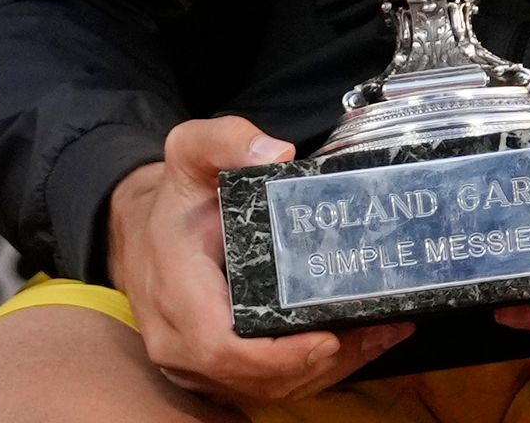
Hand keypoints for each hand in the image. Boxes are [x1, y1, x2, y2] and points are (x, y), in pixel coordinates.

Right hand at [108, 119, 410, 402]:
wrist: (147, 232)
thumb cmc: (176, 200)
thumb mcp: (191, 151)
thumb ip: (227, 141)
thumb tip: (276, 154)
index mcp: (176, 292)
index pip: (221, 349)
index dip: (277, 357)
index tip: (326, 339)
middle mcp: (180, 341)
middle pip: (254, 380)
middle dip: (318, 364)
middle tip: (373, 330)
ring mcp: (197, 365)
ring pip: (267, 389)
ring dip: (328, 370)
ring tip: (382, 333)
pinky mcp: (216, 373)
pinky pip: (268, 385)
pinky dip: (317, 371)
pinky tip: (361, 342)